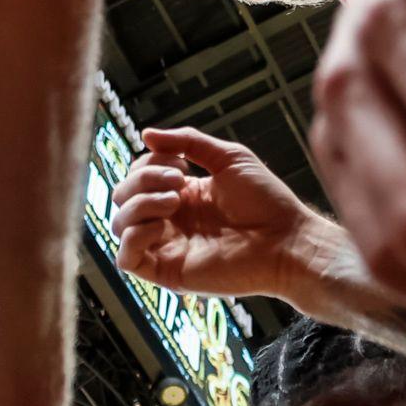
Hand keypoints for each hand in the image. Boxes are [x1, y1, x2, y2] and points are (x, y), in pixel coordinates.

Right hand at [109, 128, 322, 301]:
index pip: (137, 176)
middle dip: (142, 180)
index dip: (148, 163)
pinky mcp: (168, 272)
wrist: (287, 241)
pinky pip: (126, 259)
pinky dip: (133, 237)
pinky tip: (161, 225)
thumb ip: (187, 141)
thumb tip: (145, 133)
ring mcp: (167, 247)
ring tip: (175, 201)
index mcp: (181, 195)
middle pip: (122, 196)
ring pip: (119, 224)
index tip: (183, 164)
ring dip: (139, 204)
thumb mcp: (228, 157)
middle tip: (179, 180)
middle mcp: (169, 221)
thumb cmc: (266, 201)